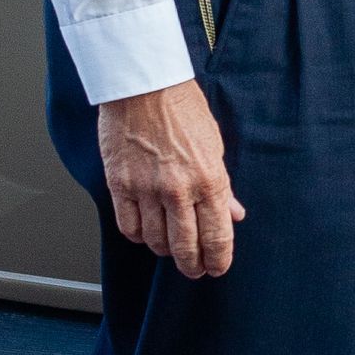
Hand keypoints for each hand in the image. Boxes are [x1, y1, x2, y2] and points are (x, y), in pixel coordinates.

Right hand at [97, 80, 244, 279]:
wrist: (144, 84)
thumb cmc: (181, 107)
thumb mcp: (215, 145)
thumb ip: (223, 185)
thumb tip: (234, 213)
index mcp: (210, 179)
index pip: (217, 236)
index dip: (219, 259)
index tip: (217, 268)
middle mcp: (179, 189)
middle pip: (186, 247)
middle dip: (193, 266)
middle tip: (194, 270)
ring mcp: (147, 189)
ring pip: (156, 241)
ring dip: (165, 250)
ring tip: (170, 247)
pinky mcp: (120, 184)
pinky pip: (128, 226)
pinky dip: (138, 235)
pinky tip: (145, 231)